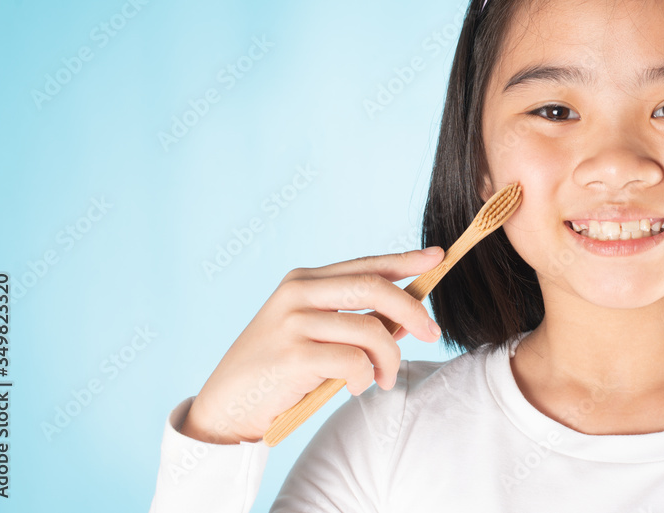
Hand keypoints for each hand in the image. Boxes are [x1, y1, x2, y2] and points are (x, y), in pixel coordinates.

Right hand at [179, 247, 444, 443]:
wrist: (225, 407)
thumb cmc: (278, 373)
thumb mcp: (316, 338)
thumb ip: (355, 323)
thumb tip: (409, 319)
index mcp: (303, 282)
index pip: (365, 265)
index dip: (404, 261)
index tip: (438, 257)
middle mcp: (297, 294)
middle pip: (374, 288)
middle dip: (412, 310)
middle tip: (432, 334)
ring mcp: (292, 323)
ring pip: (370, 330)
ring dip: (389, 359)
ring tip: (383, 379)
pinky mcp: (292, 356)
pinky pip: (354, 362)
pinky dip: (365, 378)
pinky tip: (354, 388)